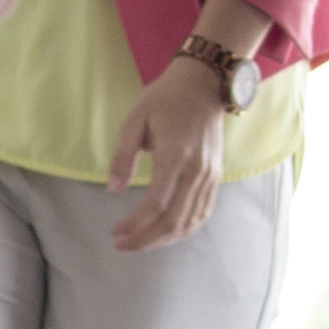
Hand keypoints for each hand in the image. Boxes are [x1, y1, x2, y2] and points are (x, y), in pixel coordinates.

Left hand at [106, 61, 231, 251]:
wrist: (204, 84)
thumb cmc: (165, 98)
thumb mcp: (135, 119)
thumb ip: (122, 155)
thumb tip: (113, 189)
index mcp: (175, 155)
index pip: (155, 203)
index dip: (134, 224)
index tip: (114, 234)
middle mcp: (197, 170)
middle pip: (173, 220)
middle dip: (145, 239)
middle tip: (120, 245)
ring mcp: (210, 176)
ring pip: (189, 222)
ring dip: (162, 239)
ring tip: (138, 242)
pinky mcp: (215, 177)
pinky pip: (201, 213)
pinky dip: (182, 229)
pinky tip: (163, 233)